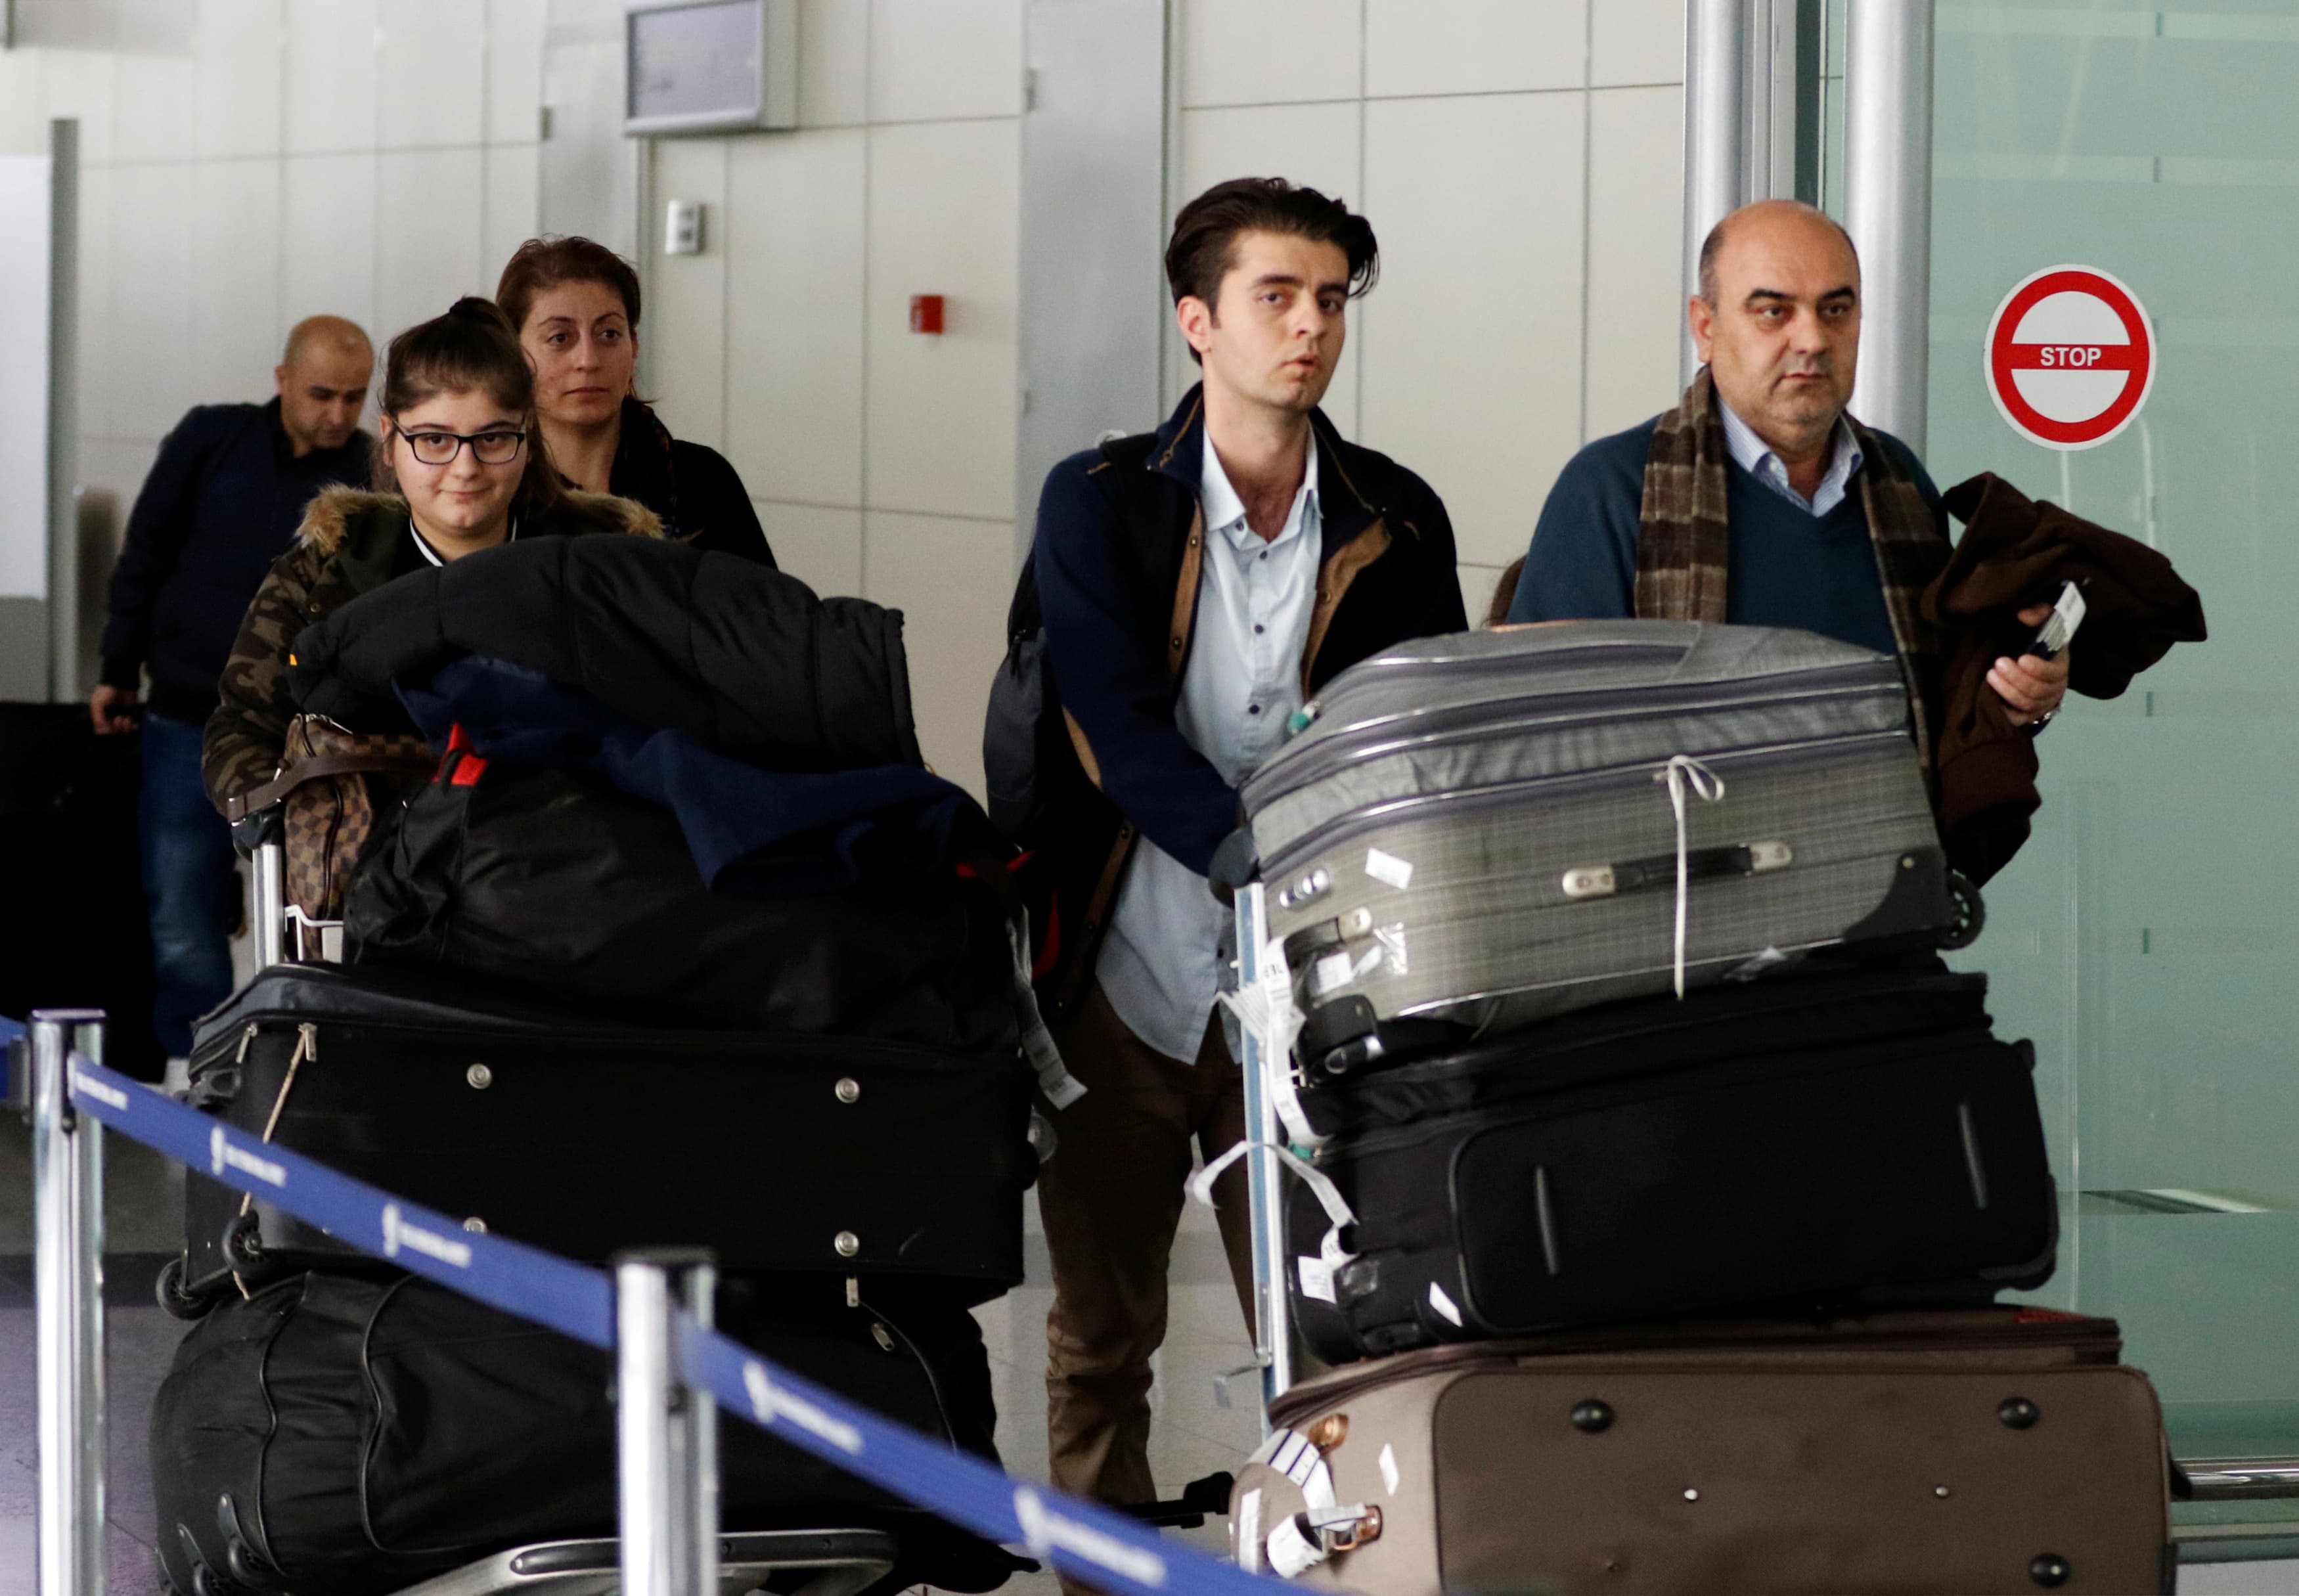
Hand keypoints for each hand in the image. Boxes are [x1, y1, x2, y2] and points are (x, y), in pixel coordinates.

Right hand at [89, 684, 139, 734]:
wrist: (120, 683)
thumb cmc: (106, 692)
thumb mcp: (97, 704)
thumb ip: (97, 717)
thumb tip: (100, 730)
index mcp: (100, 717)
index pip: (101, 731)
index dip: (105, 731)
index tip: (108, 726)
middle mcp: (110, 719)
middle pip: (113, 732)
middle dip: (116, 728)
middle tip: (118, 719)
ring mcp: (120, 717)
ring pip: (122, 730)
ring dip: (124, 727)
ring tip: (125, 719)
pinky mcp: (131, 715)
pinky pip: (132, 726)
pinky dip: (131, 726)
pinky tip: (129, 720)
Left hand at [1988, 602, 2070, 727]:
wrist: (2029, 657)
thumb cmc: (2036, 638)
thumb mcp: (2043, 620)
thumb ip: (2038, 612)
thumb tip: (2024, 614)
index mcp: (2060, 666)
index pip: (2054, 673)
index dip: (2039, 669)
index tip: (2022, 658)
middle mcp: (2053, 688)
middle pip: (2037, 690)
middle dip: (2017, 678)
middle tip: (1998, 664)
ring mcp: (2040, 704)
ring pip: (2026, 704)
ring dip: (2007, 690)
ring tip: (1990, 675)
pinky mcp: (2025, 714)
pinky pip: (2016, 719)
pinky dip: (2003, 711)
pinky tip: (1989, 696)